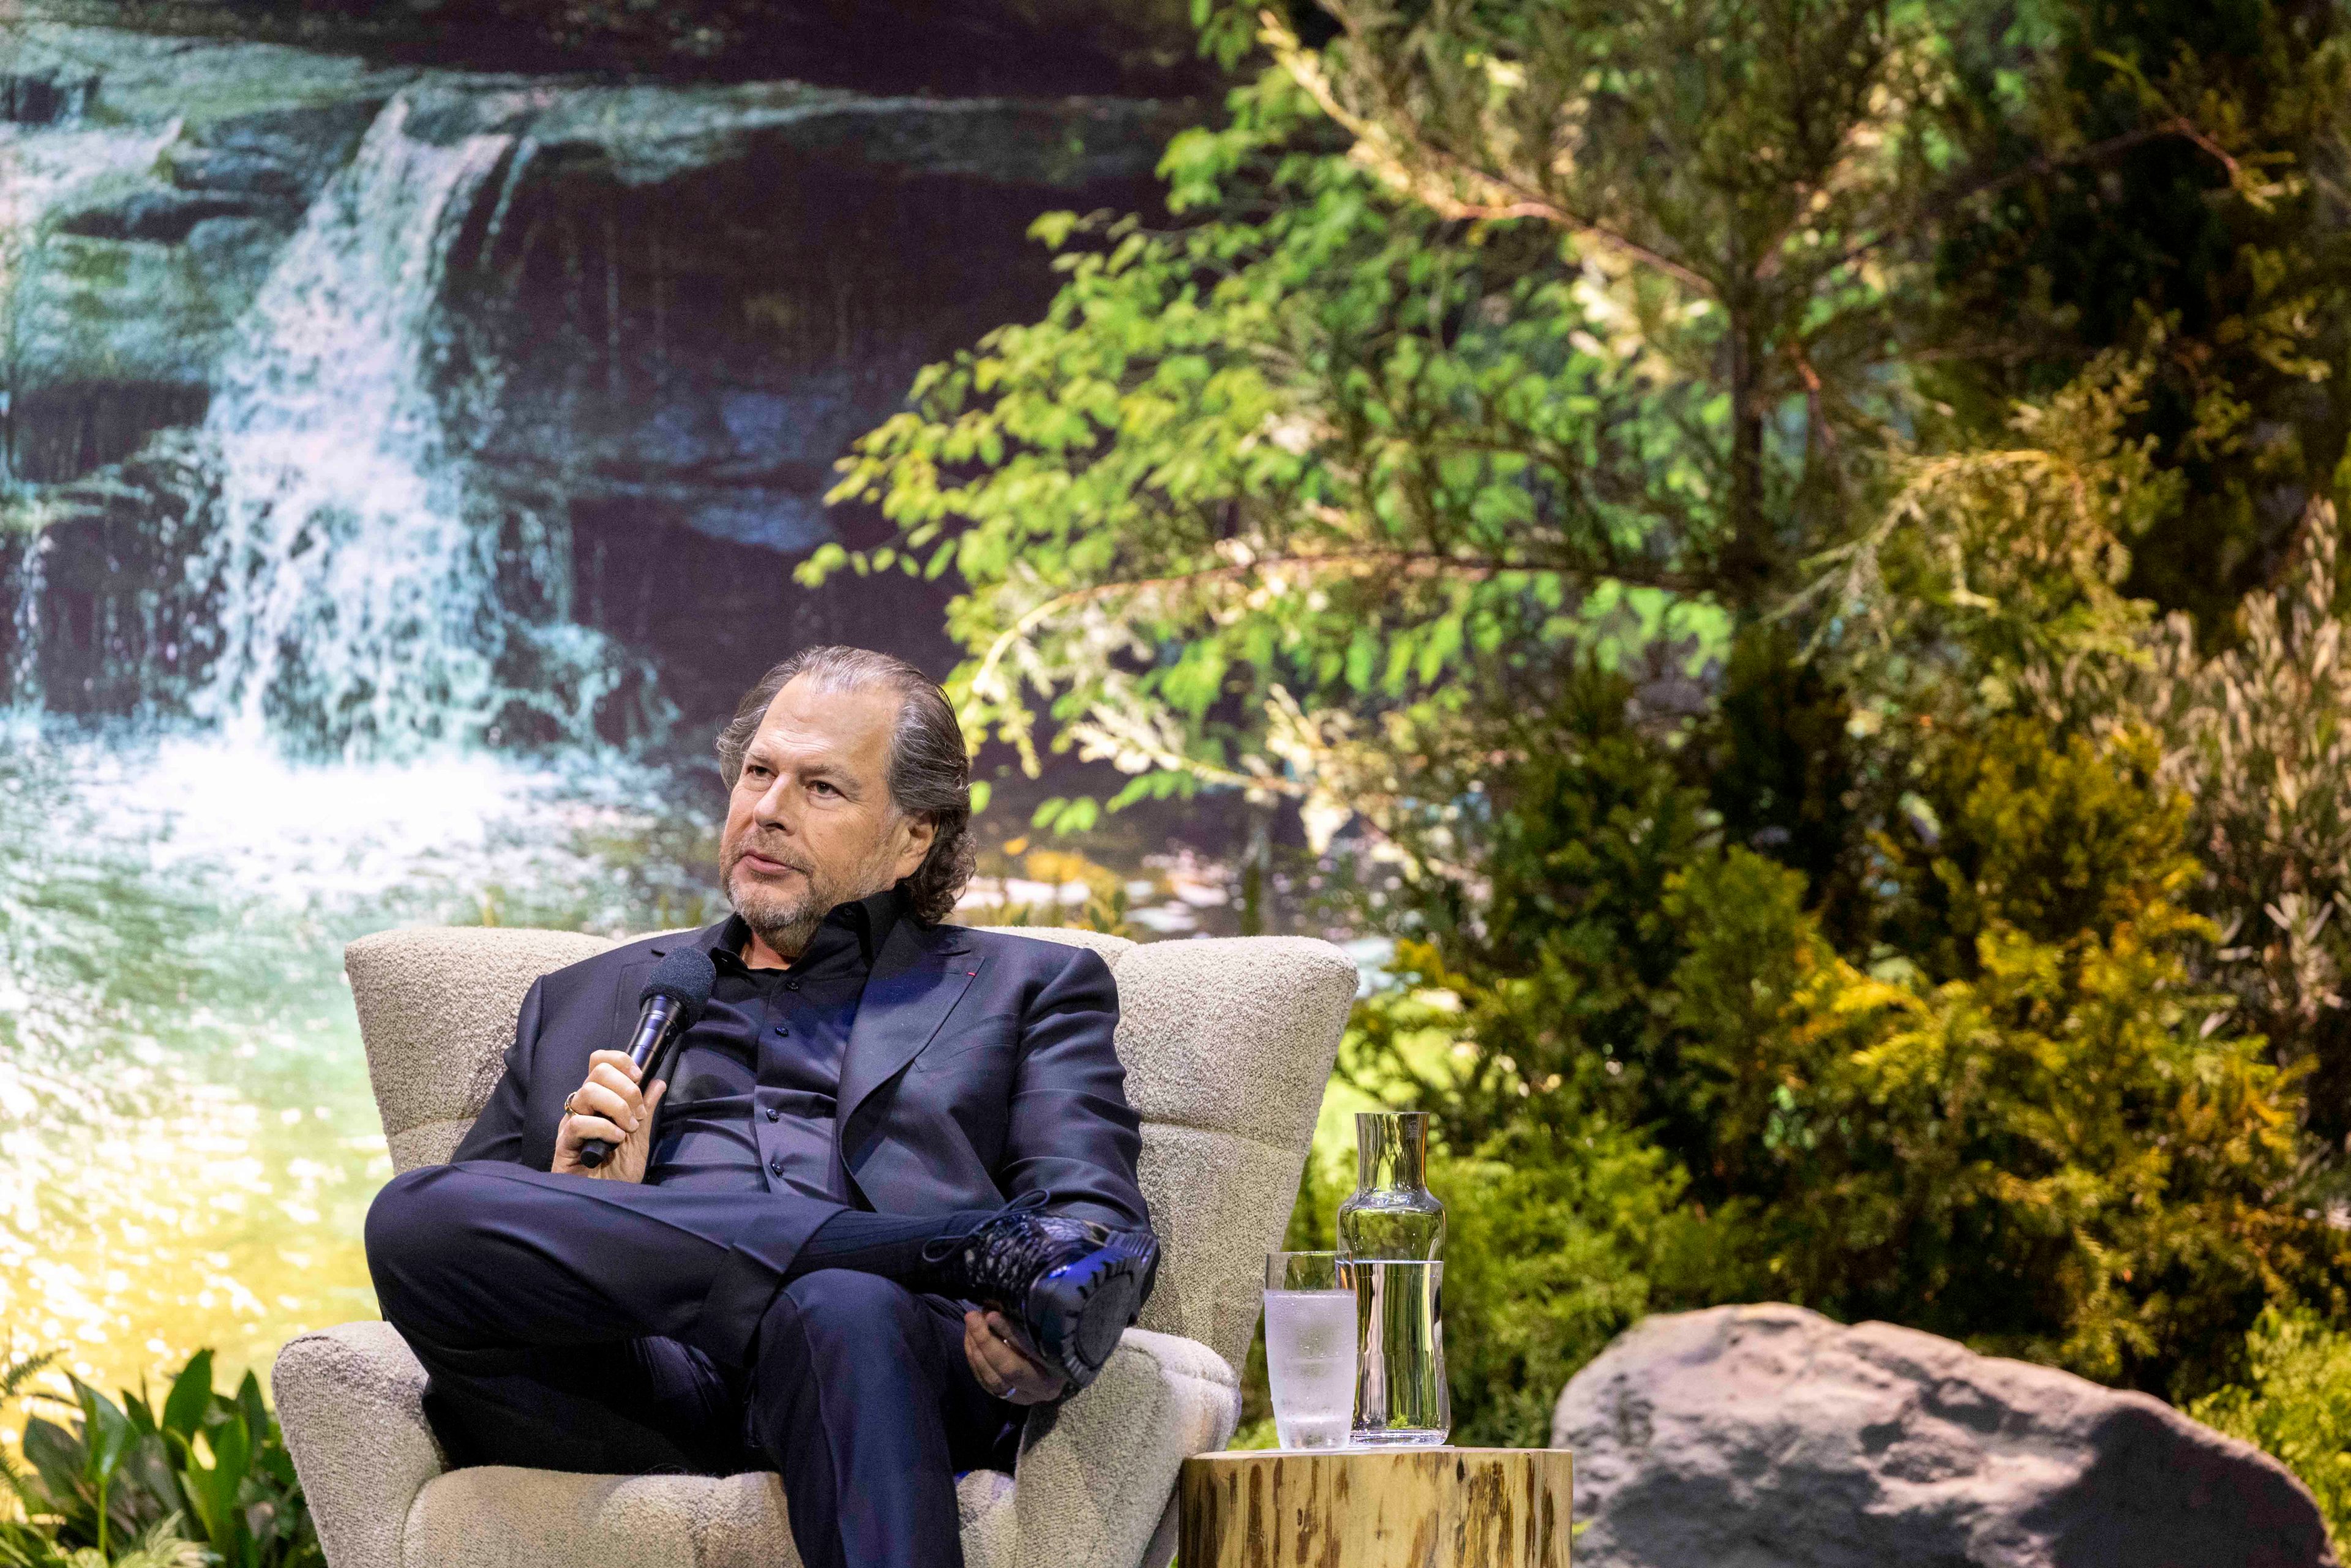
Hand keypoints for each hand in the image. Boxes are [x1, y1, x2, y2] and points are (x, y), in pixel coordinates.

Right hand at [552, 1049, 667, 1182]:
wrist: (606, 1202)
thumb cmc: (617, 1172)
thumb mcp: (640, 1137)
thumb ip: (646, 1109)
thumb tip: (658, 1082)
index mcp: (599, 1101)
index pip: (600, 1062)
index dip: (620, 1061)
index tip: (639, 1076)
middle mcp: (583, 1107)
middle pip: (597, 1071)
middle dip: (626, 1087)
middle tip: (638, 1112)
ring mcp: (571, 1123)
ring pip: (588, 1091)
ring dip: (617, 1106)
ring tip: (628, 1127)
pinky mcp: (564, 1143)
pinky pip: (579, 1123)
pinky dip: (603, 1127)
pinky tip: (615, 1140)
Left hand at [964, 1310, 1066, 1404]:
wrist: (1070, 1357)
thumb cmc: (1064, 1339)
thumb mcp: (1049, 1332)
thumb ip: (1023, 1328)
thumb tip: (992, 1315)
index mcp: (1052, 1379)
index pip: (1017, 1365)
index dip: (1004, 1337)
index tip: (990, 1314)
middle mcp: (1036, 1392)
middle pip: (1002, 1373)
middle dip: (983, 1342)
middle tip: (973, 1316)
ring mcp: (1020, 1396)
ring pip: (990, 1379)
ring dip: (975, 1349)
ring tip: (971, 1323)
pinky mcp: (1007, 1394)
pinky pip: (985, 1380)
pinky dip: (975, 1358)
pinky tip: (971, 1338)